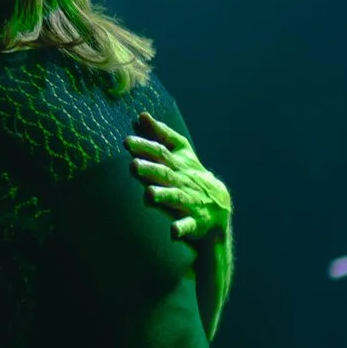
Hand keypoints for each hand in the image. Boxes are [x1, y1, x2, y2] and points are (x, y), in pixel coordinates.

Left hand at [130, 113, 230, 240]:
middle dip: (150, 169)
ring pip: (176, 198)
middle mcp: (184, 180)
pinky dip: (181, 228)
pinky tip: (172, 232)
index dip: (148, 144)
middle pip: (166, 173)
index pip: (164, 151)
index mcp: (181, 164)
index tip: (127, 141)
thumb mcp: (180, 155)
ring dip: (164, 195)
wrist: (219, 209)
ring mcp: (191, 201)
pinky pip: (188, 226)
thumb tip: (141, 115)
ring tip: (150, 194)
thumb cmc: (191, 178)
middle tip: (132, 165)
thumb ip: (161, 136)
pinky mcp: (195, 222)